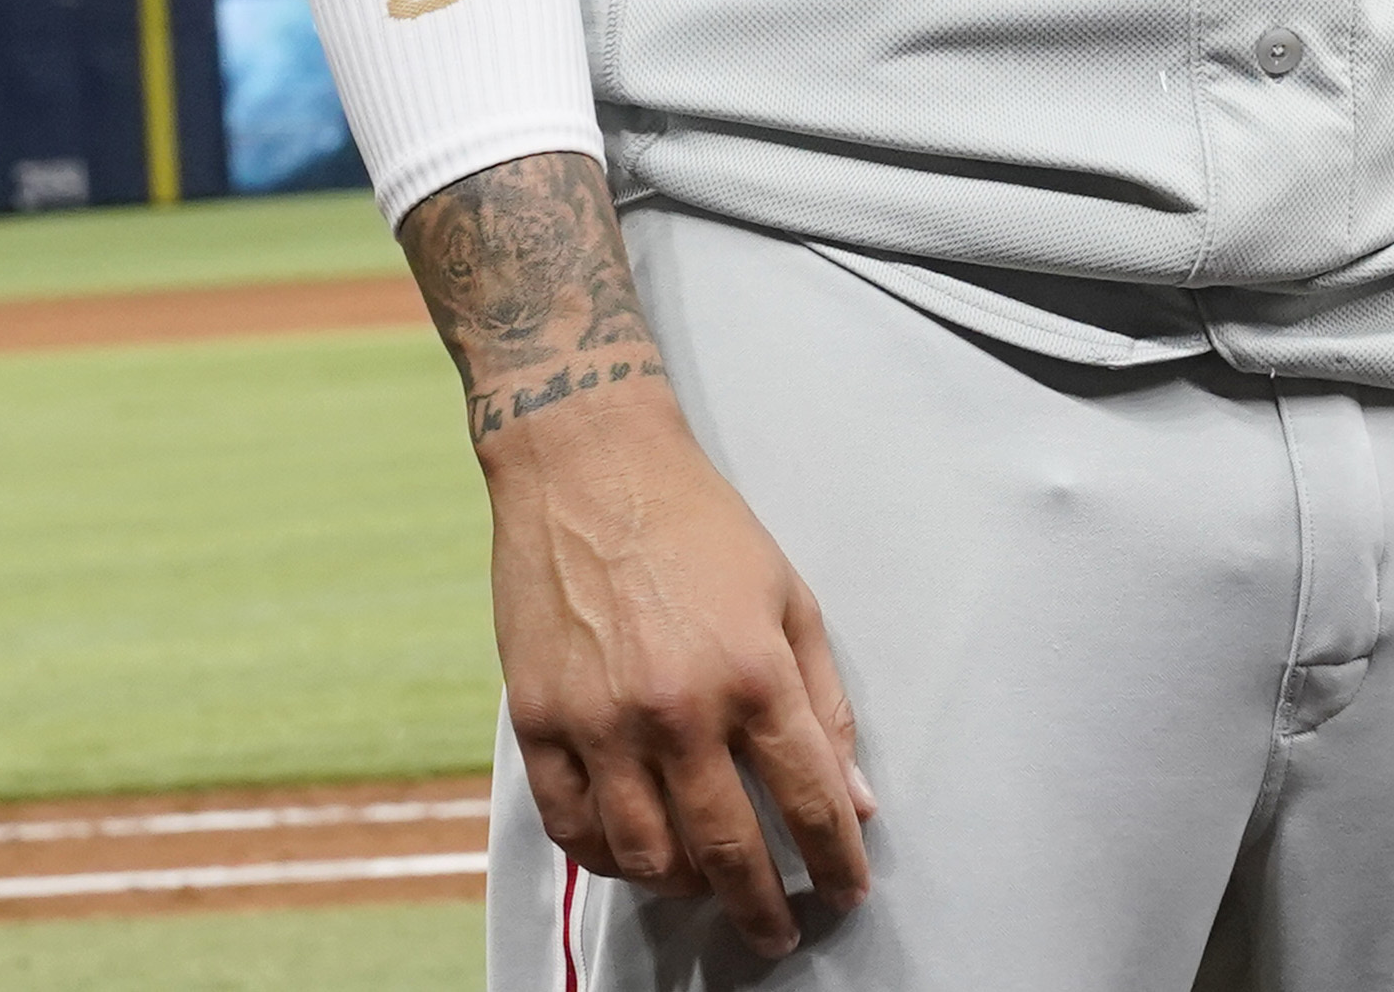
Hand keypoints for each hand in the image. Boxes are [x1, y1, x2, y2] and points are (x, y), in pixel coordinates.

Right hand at [482, 385, 871, 957]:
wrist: (587, 462)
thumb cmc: (697, 522)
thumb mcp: (788, 597)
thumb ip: (824, 704)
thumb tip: (854, 801)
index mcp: (752, 674)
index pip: (810, 804)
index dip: (835, 863)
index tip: (844, 892)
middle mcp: (678, 709)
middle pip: (730, 851)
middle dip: (765, 908)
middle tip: (778, 931)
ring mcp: (601, 720)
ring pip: (647, 856)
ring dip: (685, 889)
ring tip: (705, 887)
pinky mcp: (539, 718)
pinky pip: (571, 825)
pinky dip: (606, 857)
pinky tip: (633, 853)